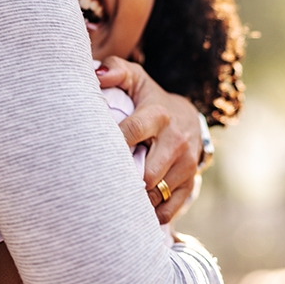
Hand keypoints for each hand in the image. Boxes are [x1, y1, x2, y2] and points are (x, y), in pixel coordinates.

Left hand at [97, 56, 201, 223]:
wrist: (188, 117)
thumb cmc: (150, 98)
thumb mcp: (136, 79)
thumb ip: (116, 71)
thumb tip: (98, 75)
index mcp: (158, 115)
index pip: (132, 132)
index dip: (112, 145)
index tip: (94, 152)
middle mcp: (176, 141)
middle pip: (146, 173)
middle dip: (125, 179)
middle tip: (104, 180)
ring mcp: (186, 164)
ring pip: (156, 193)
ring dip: (136, 197)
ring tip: (117, 192)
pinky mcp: (190, 182)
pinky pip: (168, 208)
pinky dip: (150, 212)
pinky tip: (135, 207)